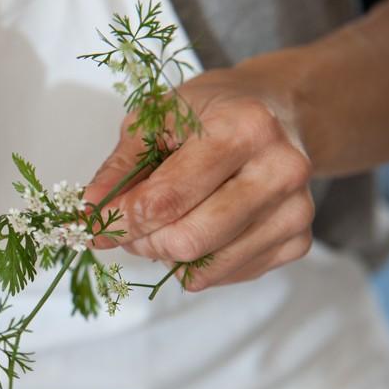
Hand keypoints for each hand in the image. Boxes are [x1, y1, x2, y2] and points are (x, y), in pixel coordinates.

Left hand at [84, 66, 314, 290]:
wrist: (279, 112)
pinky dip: (197, 263)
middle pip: (186, 241)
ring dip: (167, 255)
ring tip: (165, 222)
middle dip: (143, 241)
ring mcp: (295, 211)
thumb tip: (89, 211)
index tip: (94, 223)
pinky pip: (225, 276)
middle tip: (132, 224)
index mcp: (244, 129)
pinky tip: (201, 226)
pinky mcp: (299, 242)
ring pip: (204, 269)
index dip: (120, 220)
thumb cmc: (211, 113)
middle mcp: (280, 171)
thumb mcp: (155, 119)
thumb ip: (119, 167)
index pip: (165, 200)